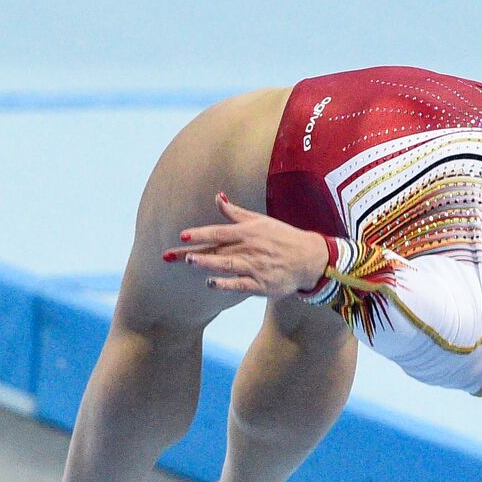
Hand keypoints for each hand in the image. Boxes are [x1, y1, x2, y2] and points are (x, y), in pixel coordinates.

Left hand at [162, 193, 328, 297]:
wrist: (310, 258)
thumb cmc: (283, 237)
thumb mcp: (260, 221)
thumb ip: (235, 212)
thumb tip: (217, 197)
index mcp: (248, 232)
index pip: (219, 232)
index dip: (200, 233)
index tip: (183, 235)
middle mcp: (249, 249)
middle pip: (216, 250)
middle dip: (193, 252)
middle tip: (171, 255)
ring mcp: (255, 267)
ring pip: (227, 264)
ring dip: (208, 262)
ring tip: (191, 261)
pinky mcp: (261, 284)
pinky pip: (240, 284)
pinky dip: (226, 284)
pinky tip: (211, 282)